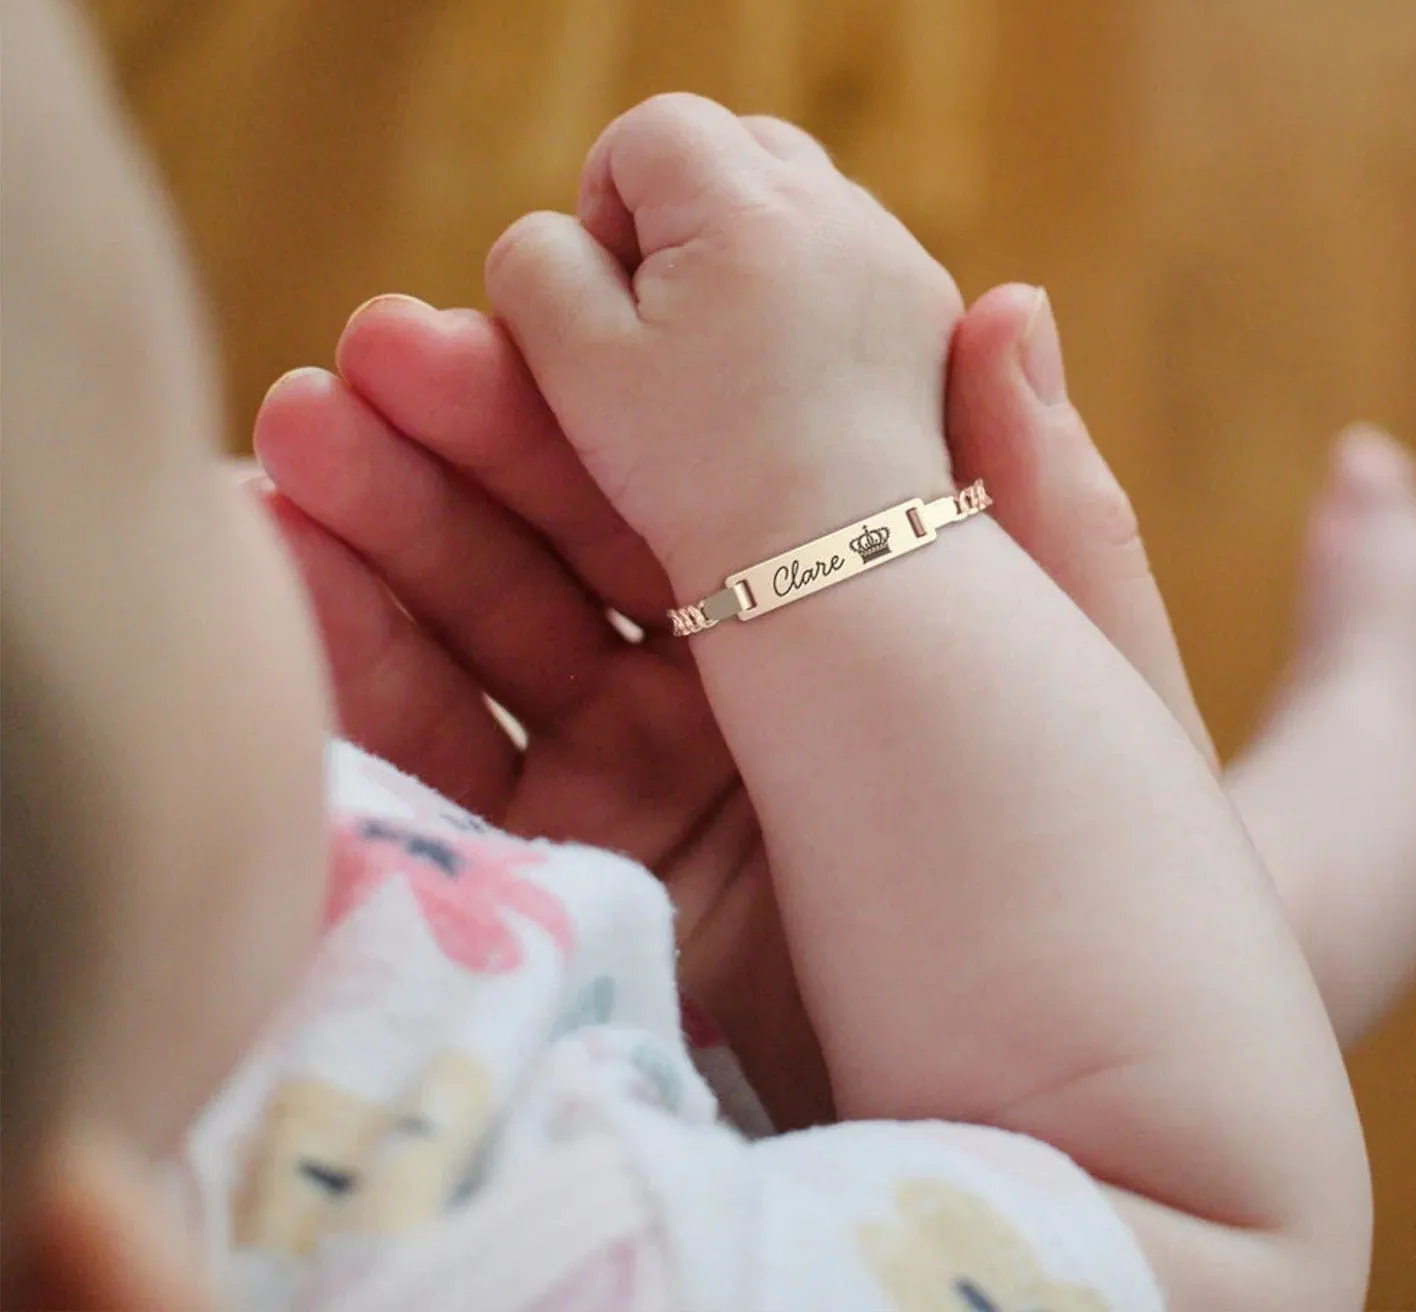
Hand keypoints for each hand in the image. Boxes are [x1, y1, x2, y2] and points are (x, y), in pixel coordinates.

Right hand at [256, 285, 1211, 1134]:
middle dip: (458, 456)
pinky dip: (360, 682)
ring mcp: (644, 809)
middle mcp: (741, 709)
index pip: (694, 484)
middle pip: (573, 555)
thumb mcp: (1078, 675)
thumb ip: (1037, 502)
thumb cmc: (1092, 894)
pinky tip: (285, 573)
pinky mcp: (567, 915)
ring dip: (383, 541)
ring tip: (297, 438)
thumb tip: (1013, 305)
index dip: (582, 402)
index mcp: (854, 629)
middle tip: (364, 366)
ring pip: (490, 654)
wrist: (1060, 1148)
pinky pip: (444, 789)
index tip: (488, 314)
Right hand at [483, 94, 964, 598]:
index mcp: (746, 204)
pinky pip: (852, 255)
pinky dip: (807, 290)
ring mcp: (898, 259)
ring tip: (724, 353)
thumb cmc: (699, 472)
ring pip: (800, 200)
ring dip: (747, 248)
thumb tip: (562, 231)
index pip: (652, 131)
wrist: (845, 566)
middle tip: (661, 319)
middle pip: (738, 147)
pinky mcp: (928, 313)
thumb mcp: (579, 364)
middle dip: (681, 212)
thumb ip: (538, 262)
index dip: (605, 203)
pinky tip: (786, 379)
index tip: (610, 298)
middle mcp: (841, 210)